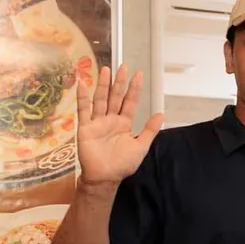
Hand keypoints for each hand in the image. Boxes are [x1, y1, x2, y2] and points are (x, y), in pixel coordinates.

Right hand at [77, 66, 161, 185]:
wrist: (105, 177)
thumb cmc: (123, 164)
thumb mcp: (140, 146)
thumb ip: (149, 130)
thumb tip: (161, 114)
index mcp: (124, 123)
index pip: (130, 102)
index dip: (133, 89)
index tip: (138, 75)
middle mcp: (111, 120)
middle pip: (115, 97)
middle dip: (119, 82)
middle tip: (122, 66)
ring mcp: (97, 122)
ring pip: (101, 100)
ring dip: (103, 85)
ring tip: (106, 70)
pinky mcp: (85, 127)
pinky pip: (84, 110)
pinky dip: (83, 97)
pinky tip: (83, 84)